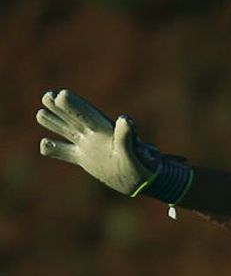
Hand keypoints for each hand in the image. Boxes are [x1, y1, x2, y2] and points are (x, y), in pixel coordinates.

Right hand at [37, 89, 191, 203]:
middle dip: (58, 107)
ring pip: (64, 129)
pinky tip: (45, 145)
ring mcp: (86, 146)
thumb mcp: (136, 153)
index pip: (85, 113)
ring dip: (52, 121)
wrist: (142, 181)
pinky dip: (52, 149)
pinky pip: (63, 152)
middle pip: (71, 116)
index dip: (73, 104)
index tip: (59, 94)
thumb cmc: (142, 166)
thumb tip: (125, 119)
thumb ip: (127, 137)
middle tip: (48, 96)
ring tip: (41, 114)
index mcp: (103, 130)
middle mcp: (93, 135)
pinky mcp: (84, 159)